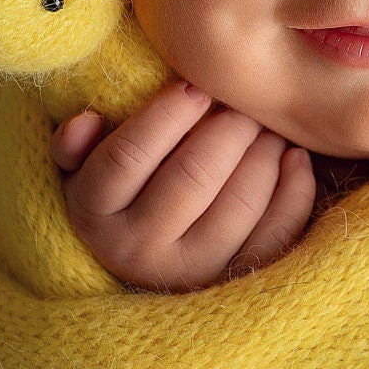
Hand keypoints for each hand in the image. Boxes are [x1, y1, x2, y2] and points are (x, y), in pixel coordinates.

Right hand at [50, 80, 316, 289]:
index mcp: (93, 215)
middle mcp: (138, 252)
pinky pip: (277, 233)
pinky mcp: (237, 281)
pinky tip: (293, 157)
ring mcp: (192, 273)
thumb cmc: (116, 193)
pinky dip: (294, 190)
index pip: (126, 159)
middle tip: (243, 104)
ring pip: (239, 205)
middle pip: (192, 178)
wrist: (146, 260)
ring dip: (263, 154)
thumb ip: (73, 145)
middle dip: (227, 129)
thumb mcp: (79, 170)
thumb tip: (85, 121)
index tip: (195, 86)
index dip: (164, 116)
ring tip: (266, 126)